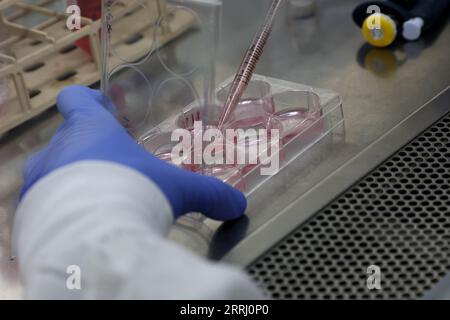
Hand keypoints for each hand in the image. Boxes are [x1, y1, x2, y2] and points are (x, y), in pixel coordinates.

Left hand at [22, 85, 246, 219]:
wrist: (91, 238)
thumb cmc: (133, 193)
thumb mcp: (177, 190)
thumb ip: (208, 194)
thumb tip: (238, 204)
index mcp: (91, 130)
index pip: (75, 99)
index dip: (88, 101)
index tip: (101, 106)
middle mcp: (58, 149)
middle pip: (67, 138)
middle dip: (88, 150)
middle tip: (112, 167)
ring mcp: (39, 180)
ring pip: (52, 170)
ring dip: (71, 179)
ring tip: (96, 197)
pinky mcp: (29, 211)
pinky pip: (44, 202)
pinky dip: (60, 208)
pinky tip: (82, 223)